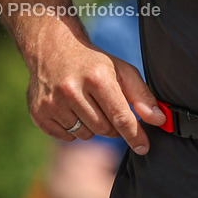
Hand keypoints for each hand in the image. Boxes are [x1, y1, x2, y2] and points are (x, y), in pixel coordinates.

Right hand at [26, 25, 164, 153]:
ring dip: (92, 127)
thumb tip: (159, 120)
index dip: (134, 135)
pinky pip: (66, 137)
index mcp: (97, 77)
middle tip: (107, 107)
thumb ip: (141, 95)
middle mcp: (72, 90)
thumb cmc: (93, 62)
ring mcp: (52, 103)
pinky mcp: (38, 113)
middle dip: (112, 125)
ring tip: (87, 104)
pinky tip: (71, 109)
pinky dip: (73, 129)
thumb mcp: (121, 70)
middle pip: (104, 129)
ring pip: (85, 135)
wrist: (52, 49)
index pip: (120, 116)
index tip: (144, 148)